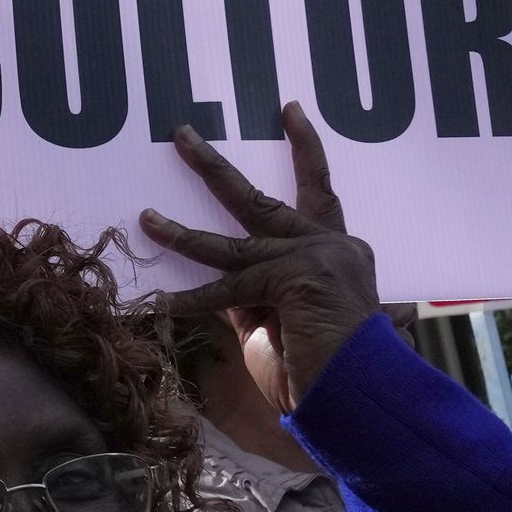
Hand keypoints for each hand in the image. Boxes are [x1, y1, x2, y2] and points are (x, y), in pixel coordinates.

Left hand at [143, 105, 381, 406]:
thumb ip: (260, 294)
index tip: (290, 110)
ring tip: (145, 217)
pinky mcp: (294, 279)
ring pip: (232, 240)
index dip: (305, 150)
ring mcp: (313, 259)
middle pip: (262, 199)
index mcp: (340, 252)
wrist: (365, 401)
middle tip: (182, 135)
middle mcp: (331, 246)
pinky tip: (158, 304)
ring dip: (181, 231)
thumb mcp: (287, 322)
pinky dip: (192, 302)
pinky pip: (227, 290)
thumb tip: (220, 283)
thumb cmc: (330, 373)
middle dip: (213, 167)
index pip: (318, 191)